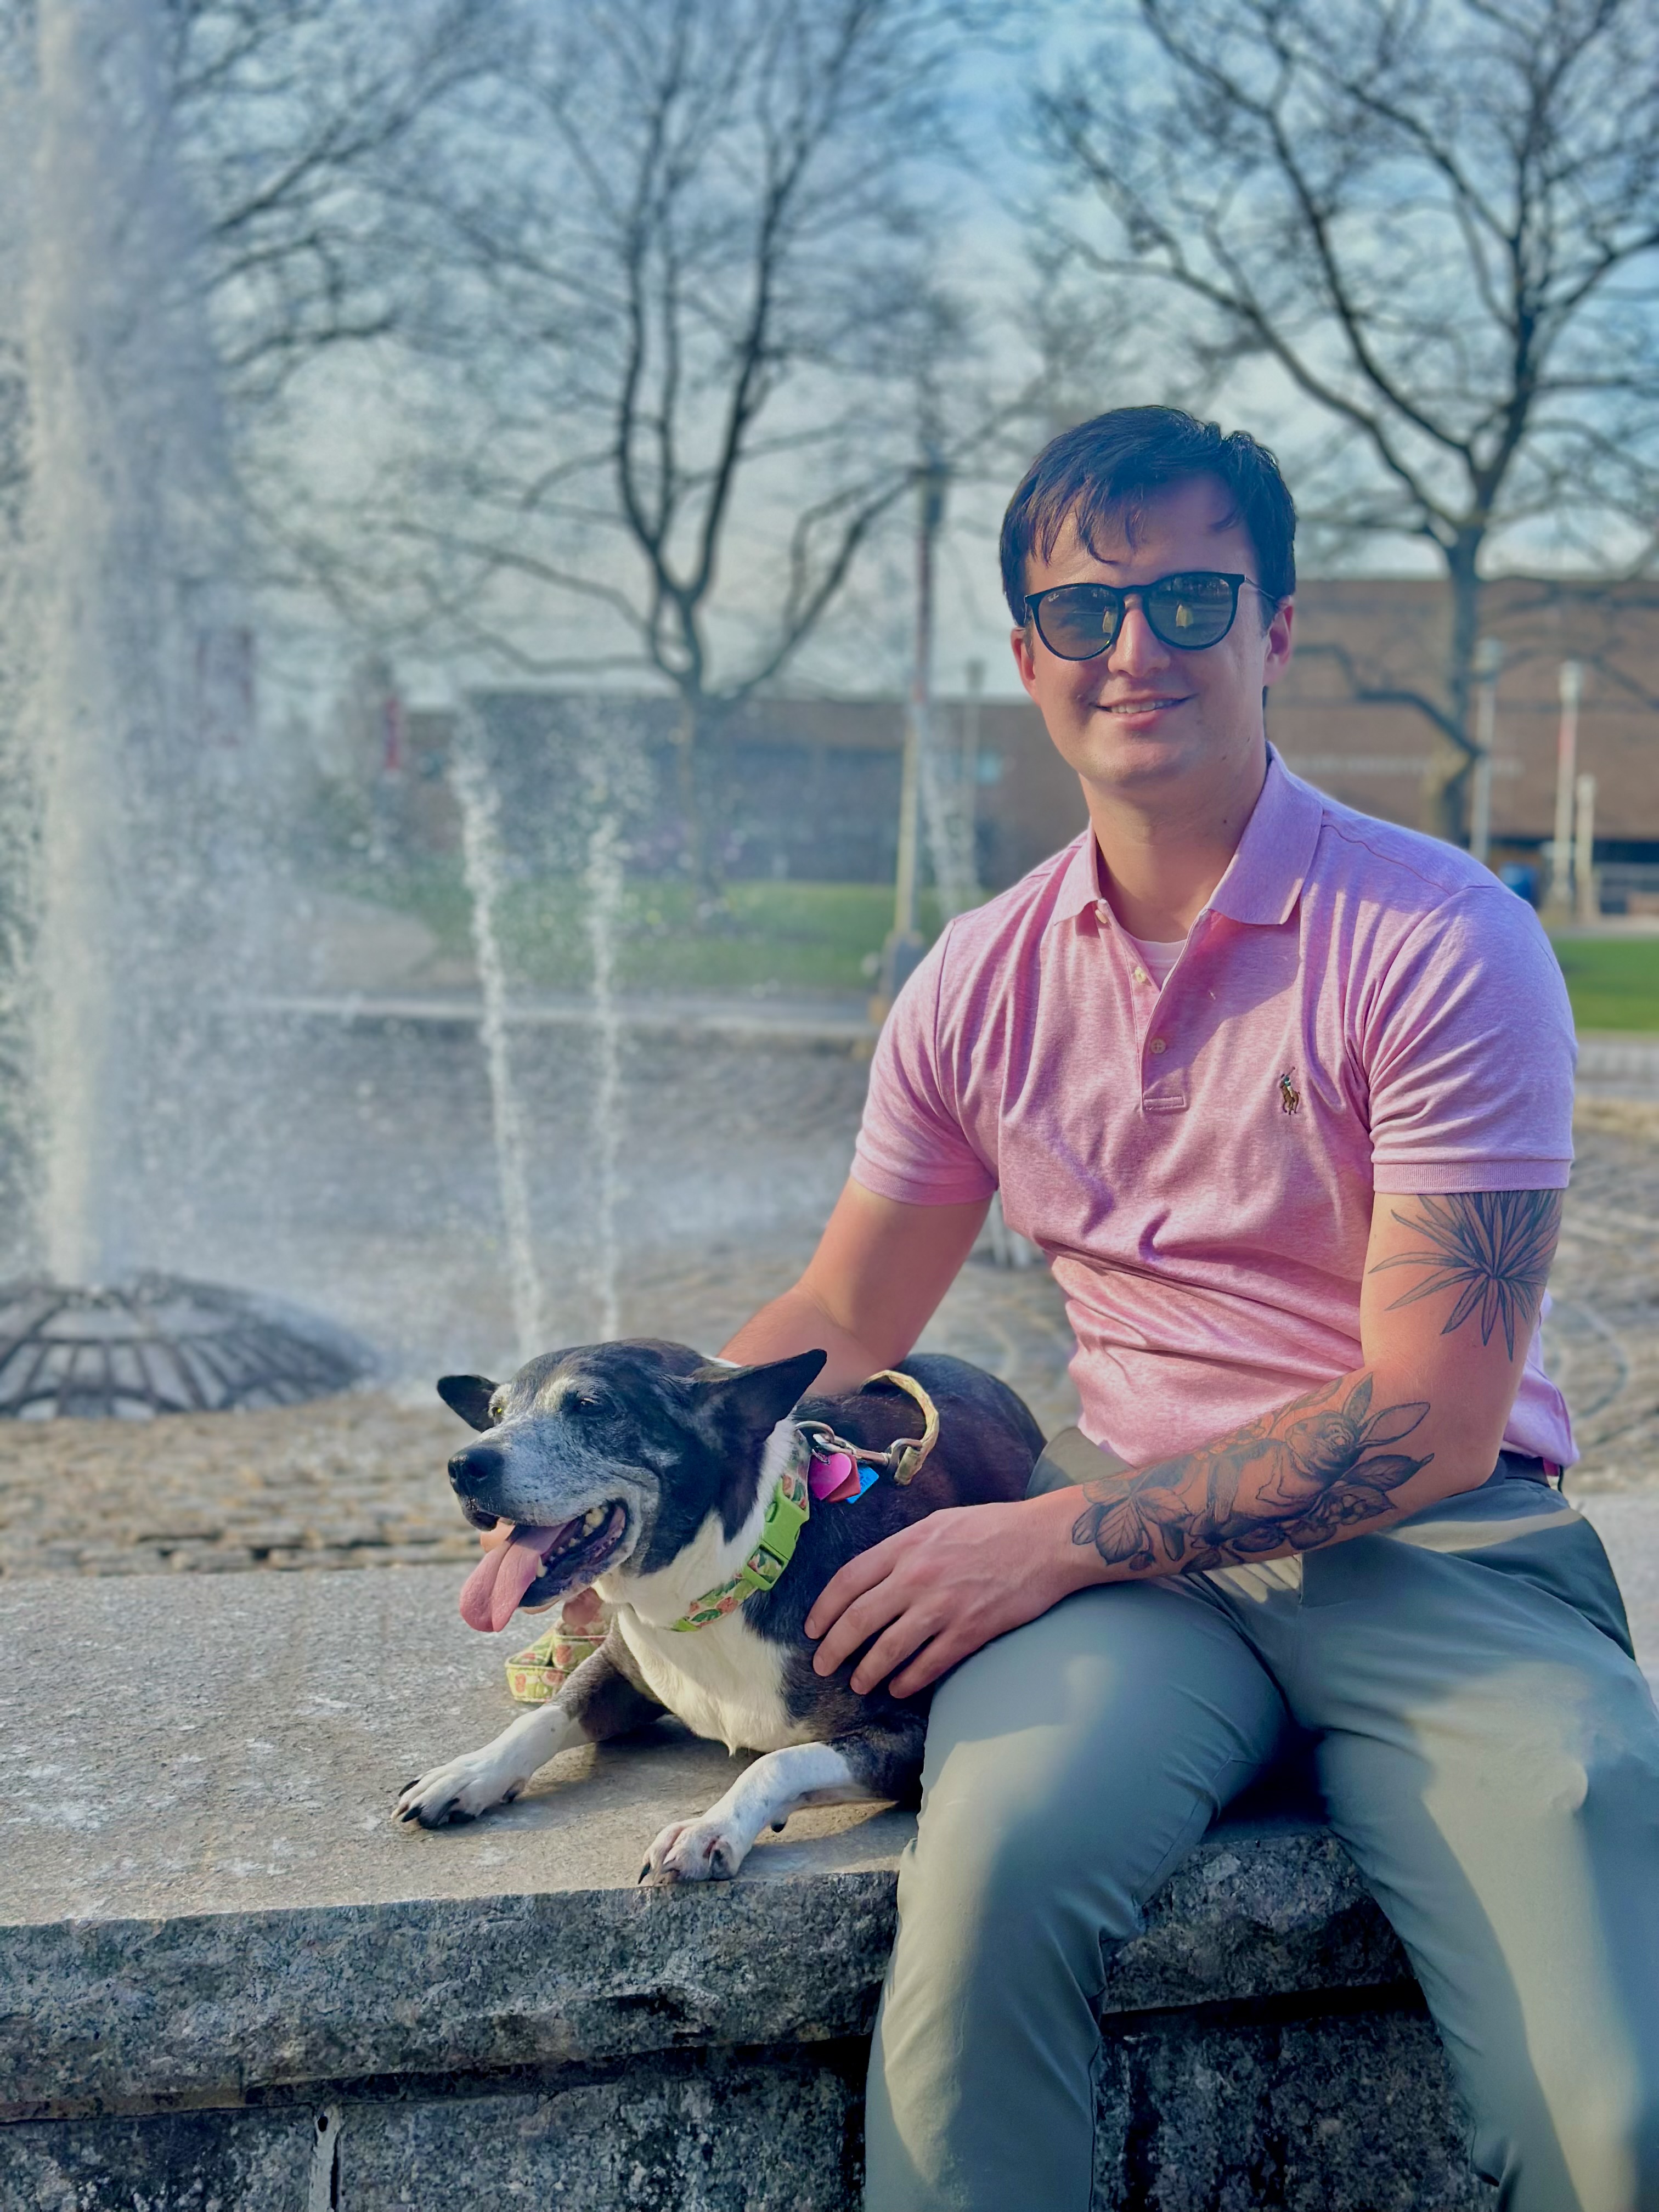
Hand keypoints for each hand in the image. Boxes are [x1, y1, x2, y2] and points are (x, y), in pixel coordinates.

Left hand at [804, 1496, 1075, 1696]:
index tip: (812, 1629)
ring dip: (867, 1672)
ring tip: (859, 1684)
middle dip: (834, 1649)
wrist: (1046, 1541)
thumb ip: (904, 1548)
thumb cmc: (993, 1527)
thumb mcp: (938, 1522)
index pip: (847, 1580)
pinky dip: (909, 1681)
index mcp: (906, 1545)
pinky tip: (899, 1687)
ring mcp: (943, 1606)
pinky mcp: (970, 1631)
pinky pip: (929, 1665)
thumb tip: (874, 1575)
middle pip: (859, 1619)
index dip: (823, 1609)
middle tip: (822, 1665)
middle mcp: (917, 1576)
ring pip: (889, 1649)